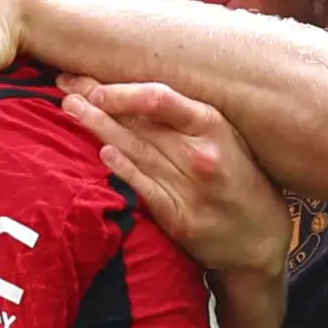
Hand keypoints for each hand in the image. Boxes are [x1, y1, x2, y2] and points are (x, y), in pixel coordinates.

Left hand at [57, 80, 290, 280]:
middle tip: (64, 86)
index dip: (122, 90)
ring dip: (98, 128)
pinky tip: (101, 152)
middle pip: (139, 122)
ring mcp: (190, 188)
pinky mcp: (180, 218)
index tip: (94, 84)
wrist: (263, 244)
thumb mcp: (230, 140)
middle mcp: (202, 154)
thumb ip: (190, 121)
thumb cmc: (244, 183)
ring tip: (70, 109)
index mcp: (215, 127)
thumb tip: (139, 95)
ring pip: (135, 150)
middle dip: (96, 101)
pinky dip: (123, 168)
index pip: (160, 98)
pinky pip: (144, 188)